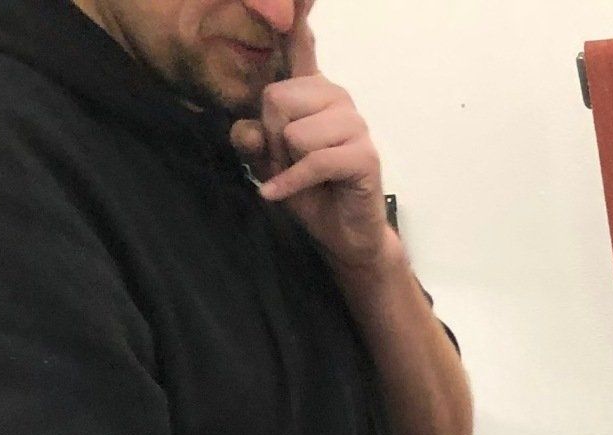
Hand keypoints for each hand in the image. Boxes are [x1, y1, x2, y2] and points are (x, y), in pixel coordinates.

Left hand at [230, 8, 397, 278]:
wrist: (341, 236)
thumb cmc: (308, 192)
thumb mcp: (266, 162)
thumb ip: (249, 139)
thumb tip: (250, 130)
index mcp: (311, 90)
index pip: (300, 42)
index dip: (297, 13)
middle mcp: (335, 97)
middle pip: (277, 97)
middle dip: (272, 137)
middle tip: (285, 161)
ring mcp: (353, 124)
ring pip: (295, 131)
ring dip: (286, 162)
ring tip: (299, 176)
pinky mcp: (363, 155)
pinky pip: (313, 161)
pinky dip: (292, 183)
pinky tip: (282, 194)